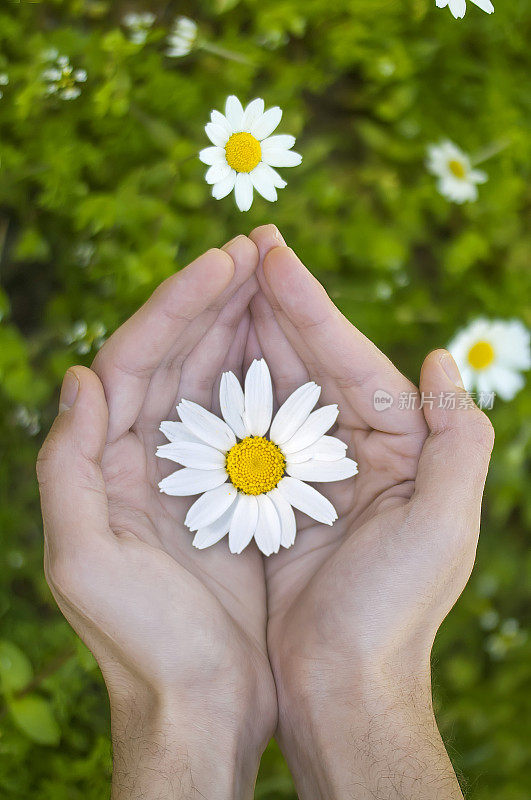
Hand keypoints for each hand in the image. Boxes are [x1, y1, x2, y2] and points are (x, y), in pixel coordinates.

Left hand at [36, 236, 275, 799]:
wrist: (199, 705)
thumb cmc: (143, 644)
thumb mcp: (84, 562)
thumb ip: (66, 466)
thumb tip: (79, 375)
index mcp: (103, 462)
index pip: (131, 360)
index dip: (175, 305)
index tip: (223, 262)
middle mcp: (142, 457)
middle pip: (173, 357)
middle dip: (213, 300)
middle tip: (259, 250)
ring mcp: (189, 470)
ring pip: (212, 380)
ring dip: (240, 328)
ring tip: (276, 280)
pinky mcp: (230, 491)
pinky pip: (247, 420)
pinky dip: (265, 382)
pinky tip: (292, 352)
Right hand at [248, 225, 493, 799]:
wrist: (342, 684)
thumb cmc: (394, 612)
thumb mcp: (443, 526)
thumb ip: (457, 440)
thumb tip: (443, 359)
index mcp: (400, 446)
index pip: (351, 359)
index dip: (311, 305)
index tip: (271, 255)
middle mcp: (359, 450)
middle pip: (312, 363)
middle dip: (275, 307)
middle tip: (239, 250)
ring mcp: (313, 471)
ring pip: (277, 390)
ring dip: (249, 339)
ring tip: (219, 285)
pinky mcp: (275, 498)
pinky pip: (249, 433)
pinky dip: (230, 395)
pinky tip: (206, 360)